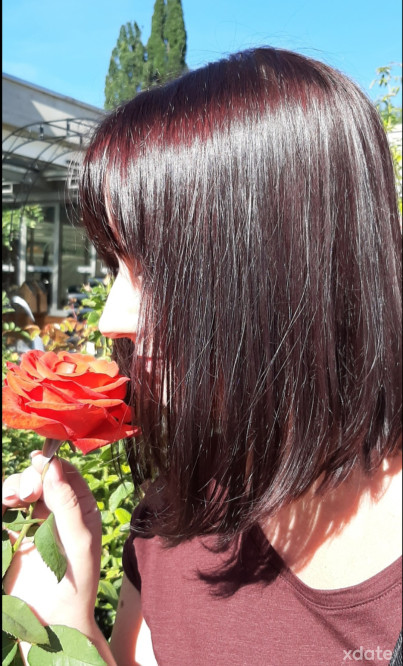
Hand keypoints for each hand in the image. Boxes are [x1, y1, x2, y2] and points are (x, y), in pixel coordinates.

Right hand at [2, 452, 101, 632]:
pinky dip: (2, 503)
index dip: (50, 465)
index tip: (37, 463)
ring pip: (18, 490)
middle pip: (39, 477)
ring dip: (11, 487)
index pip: (65, 473)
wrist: (52, 622)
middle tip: (25, 494)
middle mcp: (57, 510)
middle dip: (29, 477)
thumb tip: (54, 467)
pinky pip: (4, 511)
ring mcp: (34, 522)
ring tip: (10, 500)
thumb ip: (67, 503)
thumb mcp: (79, 540)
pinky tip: (3, 508)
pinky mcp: (14, 537)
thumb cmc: (76, 582)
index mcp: (80, 507)